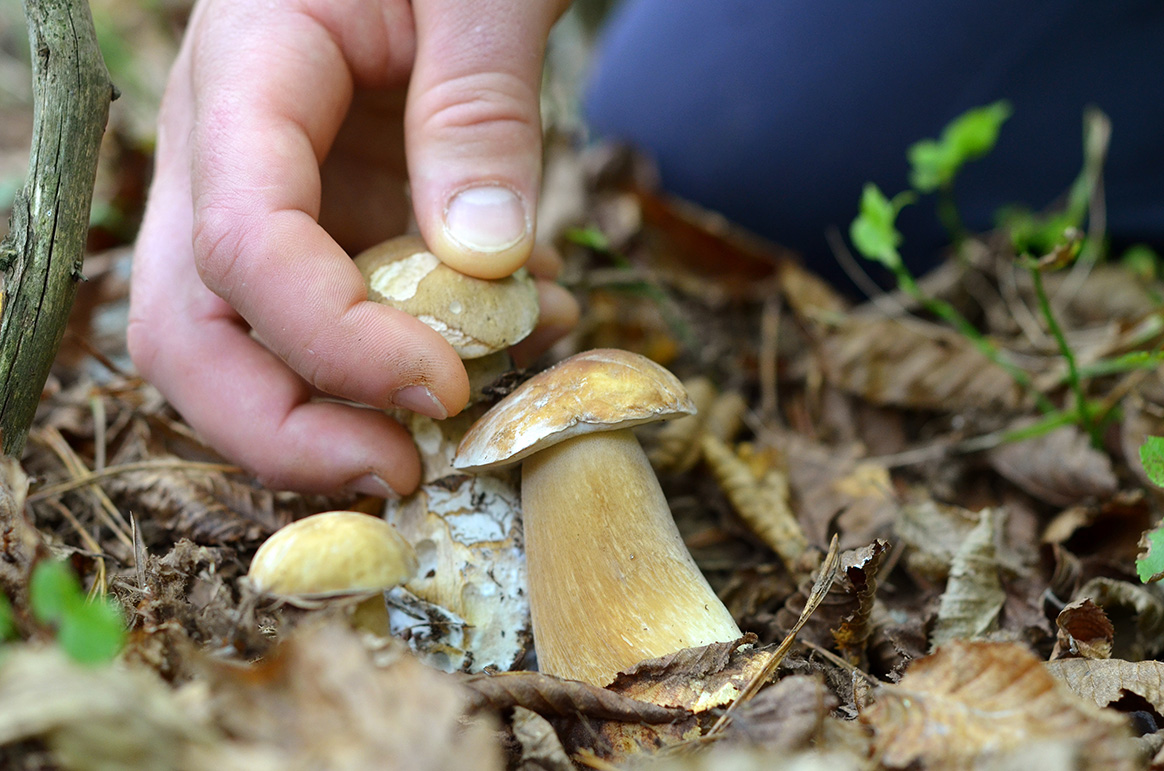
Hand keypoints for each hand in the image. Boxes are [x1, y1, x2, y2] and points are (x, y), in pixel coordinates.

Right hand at [128, 0, 574, 496]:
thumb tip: (481, 266)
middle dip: (285, 432)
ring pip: (256, 350)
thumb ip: (479, 110)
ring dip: (360, 409)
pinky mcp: (333, 222)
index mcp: (245, 75)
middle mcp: (229, 152)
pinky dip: (423, 357)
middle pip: (192, 333)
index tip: (443, 390)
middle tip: (407, 472)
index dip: (333, 344)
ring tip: (497, 394)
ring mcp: (276, 198)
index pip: (242, 247)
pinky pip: (348, 322)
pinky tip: (526, 331)